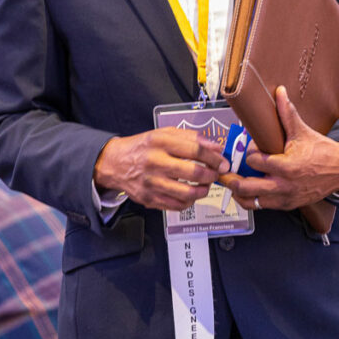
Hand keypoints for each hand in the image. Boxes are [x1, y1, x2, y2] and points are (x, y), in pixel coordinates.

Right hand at [94, 127, 229, 210]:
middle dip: (211, 175)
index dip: (214, 158)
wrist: (116, 163)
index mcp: (160, 142)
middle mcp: (155, 162)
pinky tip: (190, 194)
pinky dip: (189, 202)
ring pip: (187, 194)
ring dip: (203, 191)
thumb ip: (191, 138)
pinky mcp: (149, 199)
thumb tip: (215, 147)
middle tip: (216, 174)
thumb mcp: (164, 133)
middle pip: (193, 173)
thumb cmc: (143, 147)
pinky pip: (176, 206)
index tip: (222, 162)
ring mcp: (152, 183)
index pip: (195, 150)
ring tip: (205, 186)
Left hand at [228, 85, 338, 211]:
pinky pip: (261, 206)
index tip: (251, 147)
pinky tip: (248, 189)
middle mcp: (284, 185)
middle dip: (230, 179)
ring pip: (251, 202)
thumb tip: (279, 92)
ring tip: (232, 181)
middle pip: (245, 187)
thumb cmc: (322, 152)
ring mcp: (285, 198)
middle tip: (223, 171)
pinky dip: (251, 199)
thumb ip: (287, 113)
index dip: (249, 152)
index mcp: (287, 166)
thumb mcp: (303, 131)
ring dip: (238, 192)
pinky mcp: (287, 205)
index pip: (254, 161)